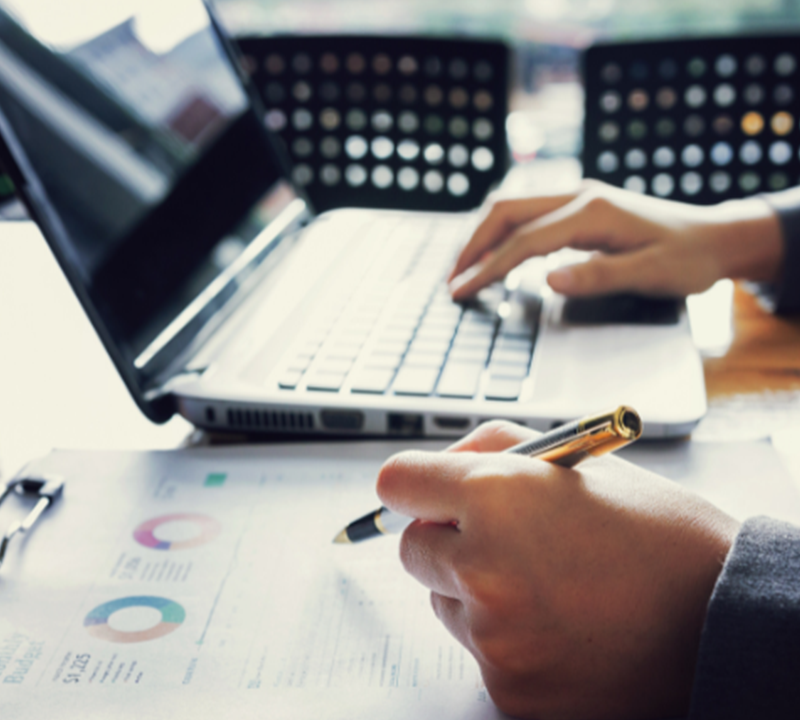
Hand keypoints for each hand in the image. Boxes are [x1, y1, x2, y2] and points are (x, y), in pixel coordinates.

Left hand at [376, 422, 739, 719]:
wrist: (723, 620)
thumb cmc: (656, 534)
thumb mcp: (578, 462)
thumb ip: (494, 448)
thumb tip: (442, 467)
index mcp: (496, 496)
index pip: (397, 483)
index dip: (415, 484)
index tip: (431, 492)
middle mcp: (483, 566)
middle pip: (411, 548)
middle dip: (445, 538)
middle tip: (503, 537)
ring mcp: (494, 636)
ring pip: (442, 601)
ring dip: (472, 589)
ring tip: (544, 583)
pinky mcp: (509, 689)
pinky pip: (478, 651)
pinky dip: (504, 638)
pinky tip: (560, 626)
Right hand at [448, 180, 782, 299]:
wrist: (714, 237)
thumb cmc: (686, 258)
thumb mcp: (650, 274)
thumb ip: (599, 276)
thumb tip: (548, 280)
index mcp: (592, 212)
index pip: (523, 241)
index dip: (487, 268)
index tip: (461, 292)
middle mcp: (579, 196)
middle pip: (505, 212)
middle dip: (472, 245)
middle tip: (450, 280)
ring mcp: (577, 197)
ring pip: (512, 208)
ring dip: (482, 237)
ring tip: (462, 269)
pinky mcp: (578, 207)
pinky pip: (527, 215)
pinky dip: (502, 234)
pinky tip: (494, 255)